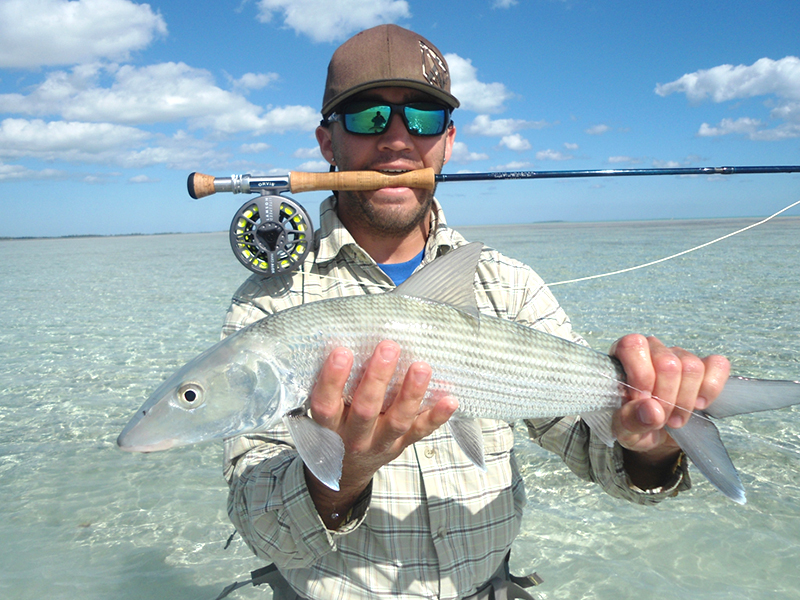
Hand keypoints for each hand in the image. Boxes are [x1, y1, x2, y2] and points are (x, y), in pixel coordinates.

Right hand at [305, 340, 456, 527]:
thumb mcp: (326, 412)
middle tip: (388, 348)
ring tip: (421, 367)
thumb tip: (348, 340)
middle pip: (365, 409)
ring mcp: (380, 442)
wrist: (347, 470)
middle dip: (378, 378)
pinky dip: (437, 417)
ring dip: (410, 394)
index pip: (327, 403)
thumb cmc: (336, 428)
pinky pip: (420, 431)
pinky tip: (450, 400)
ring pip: (397, 421)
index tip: (342, 352)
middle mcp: (354, 436)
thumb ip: (334, 387)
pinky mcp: (402, 444)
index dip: (333, 379)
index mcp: (330, 425)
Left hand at [610, 335, 729, 486]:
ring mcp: (680, 355)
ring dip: (685, 400)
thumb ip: (630, 419)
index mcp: (622, 355)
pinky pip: (717, 365)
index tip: (642, 400)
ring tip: (674, 419)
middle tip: (661, 418)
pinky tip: (699, 405)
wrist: (656, 434)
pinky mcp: (705, 365)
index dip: (641, 375)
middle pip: (667, 362)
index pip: (633, 345)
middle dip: (666, 398)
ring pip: (692, 367)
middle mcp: (651, 349)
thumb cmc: (634, 424)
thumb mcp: (623, 429)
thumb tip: (652, 410)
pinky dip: (710, 389)